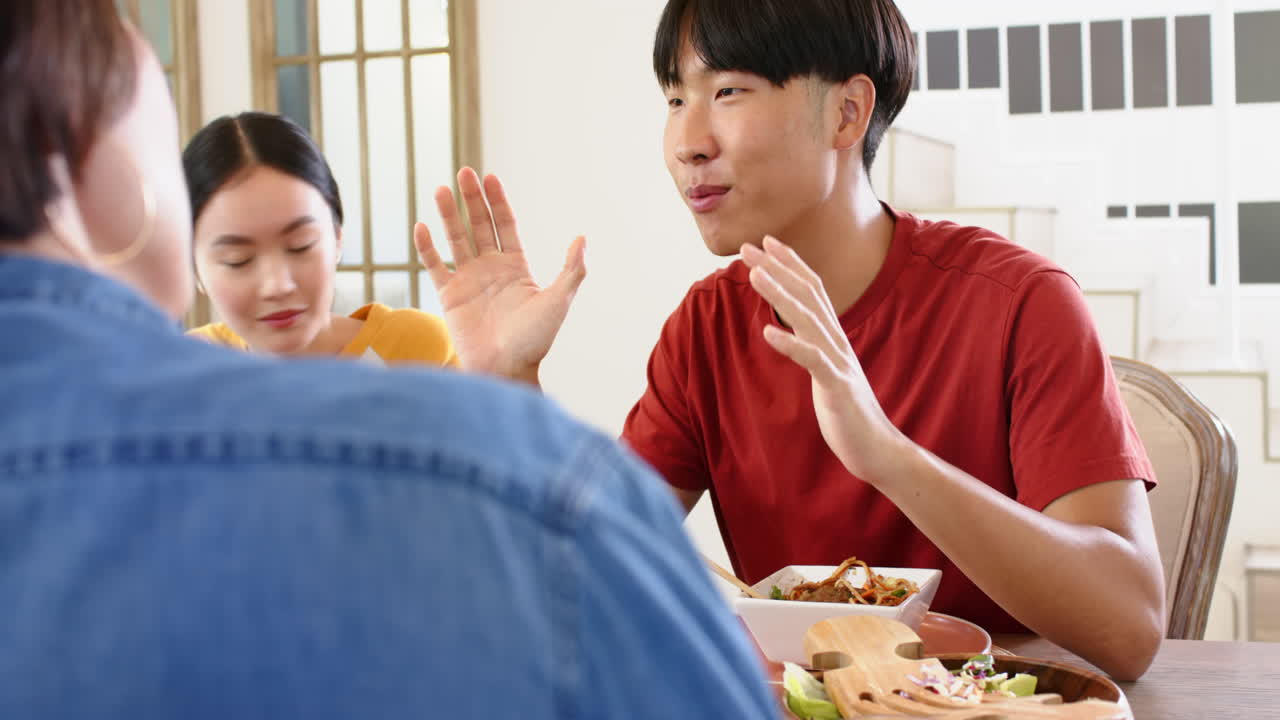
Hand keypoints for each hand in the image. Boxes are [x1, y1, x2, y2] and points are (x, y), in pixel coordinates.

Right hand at [415, 168, 586, 384]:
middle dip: (472, 199)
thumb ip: (571, 270)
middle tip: (464, 172)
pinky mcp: (448, 296)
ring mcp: (468, 280)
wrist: (506, 370)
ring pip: (455, 239)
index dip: (498, 202)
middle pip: (479, 225)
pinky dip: (427, 248)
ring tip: (439, 189)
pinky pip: (434, 266)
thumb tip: (582, 238)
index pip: (505, 225)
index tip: (490, 177)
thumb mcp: (558, 302)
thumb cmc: (535, 340)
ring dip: (447, 215)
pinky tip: (421, 226)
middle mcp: (491, 269)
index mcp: (516, 267)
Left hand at [740, 236, 907, 483]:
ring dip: (780, 294)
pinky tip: (767, 332)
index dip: (790, 263)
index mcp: (833, 337)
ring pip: (807, 319)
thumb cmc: (847, 412)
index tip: (765, 243)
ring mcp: (838, 361)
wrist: (876, 448)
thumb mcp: (826, 371)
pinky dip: (790, 344)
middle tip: (748, 246)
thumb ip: (812, 347)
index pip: (812, 289)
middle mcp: (837, 341)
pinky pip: (812, 360)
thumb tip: (791, 329)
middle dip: (777, 267)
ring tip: (754, 274)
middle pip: (807, 294)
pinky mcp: (837, 386)